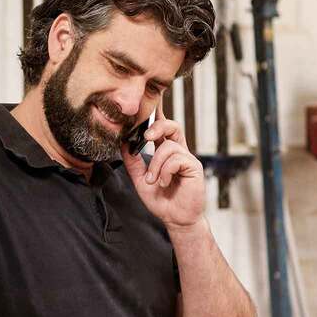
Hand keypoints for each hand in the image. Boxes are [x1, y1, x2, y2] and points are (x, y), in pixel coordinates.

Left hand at [121, 97, 205, 230]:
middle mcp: (179, 151)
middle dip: (158, 126)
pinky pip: (176, 159)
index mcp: (166, 152)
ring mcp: (188, 158)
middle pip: (172, 126)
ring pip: (168, 147)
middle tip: (147, 135)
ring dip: (156, 165)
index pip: (162, 128)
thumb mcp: (140, 179)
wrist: (176, 219)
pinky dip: (165, 172)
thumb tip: (123, 143)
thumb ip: (133, 162)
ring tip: (154, 181)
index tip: (153, 97)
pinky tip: (164, 183)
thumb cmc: (161, 200)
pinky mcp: (194, 167)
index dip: (158, 112)